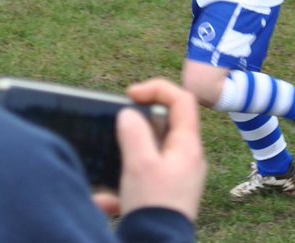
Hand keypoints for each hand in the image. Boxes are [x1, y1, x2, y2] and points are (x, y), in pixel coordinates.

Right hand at [92, 78, 205, 220]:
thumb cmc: (153, 206)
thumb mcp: (139, 163)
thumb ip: (133, 132)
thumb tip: (129, 115)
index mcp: (188, 146)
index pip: (182, 100)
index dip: (157, 89)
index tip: (130, 95)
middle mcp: (187, 160)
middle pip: (166, 125)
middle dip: (137, 125)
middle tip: (117, 129)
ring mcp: (177, 178)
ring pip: (150, 153)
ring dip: (126, 157)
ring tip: (110, 172)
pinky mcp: (165, 195)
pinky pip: (142, 178)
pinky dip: (123, 185)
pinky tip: (107, 201)